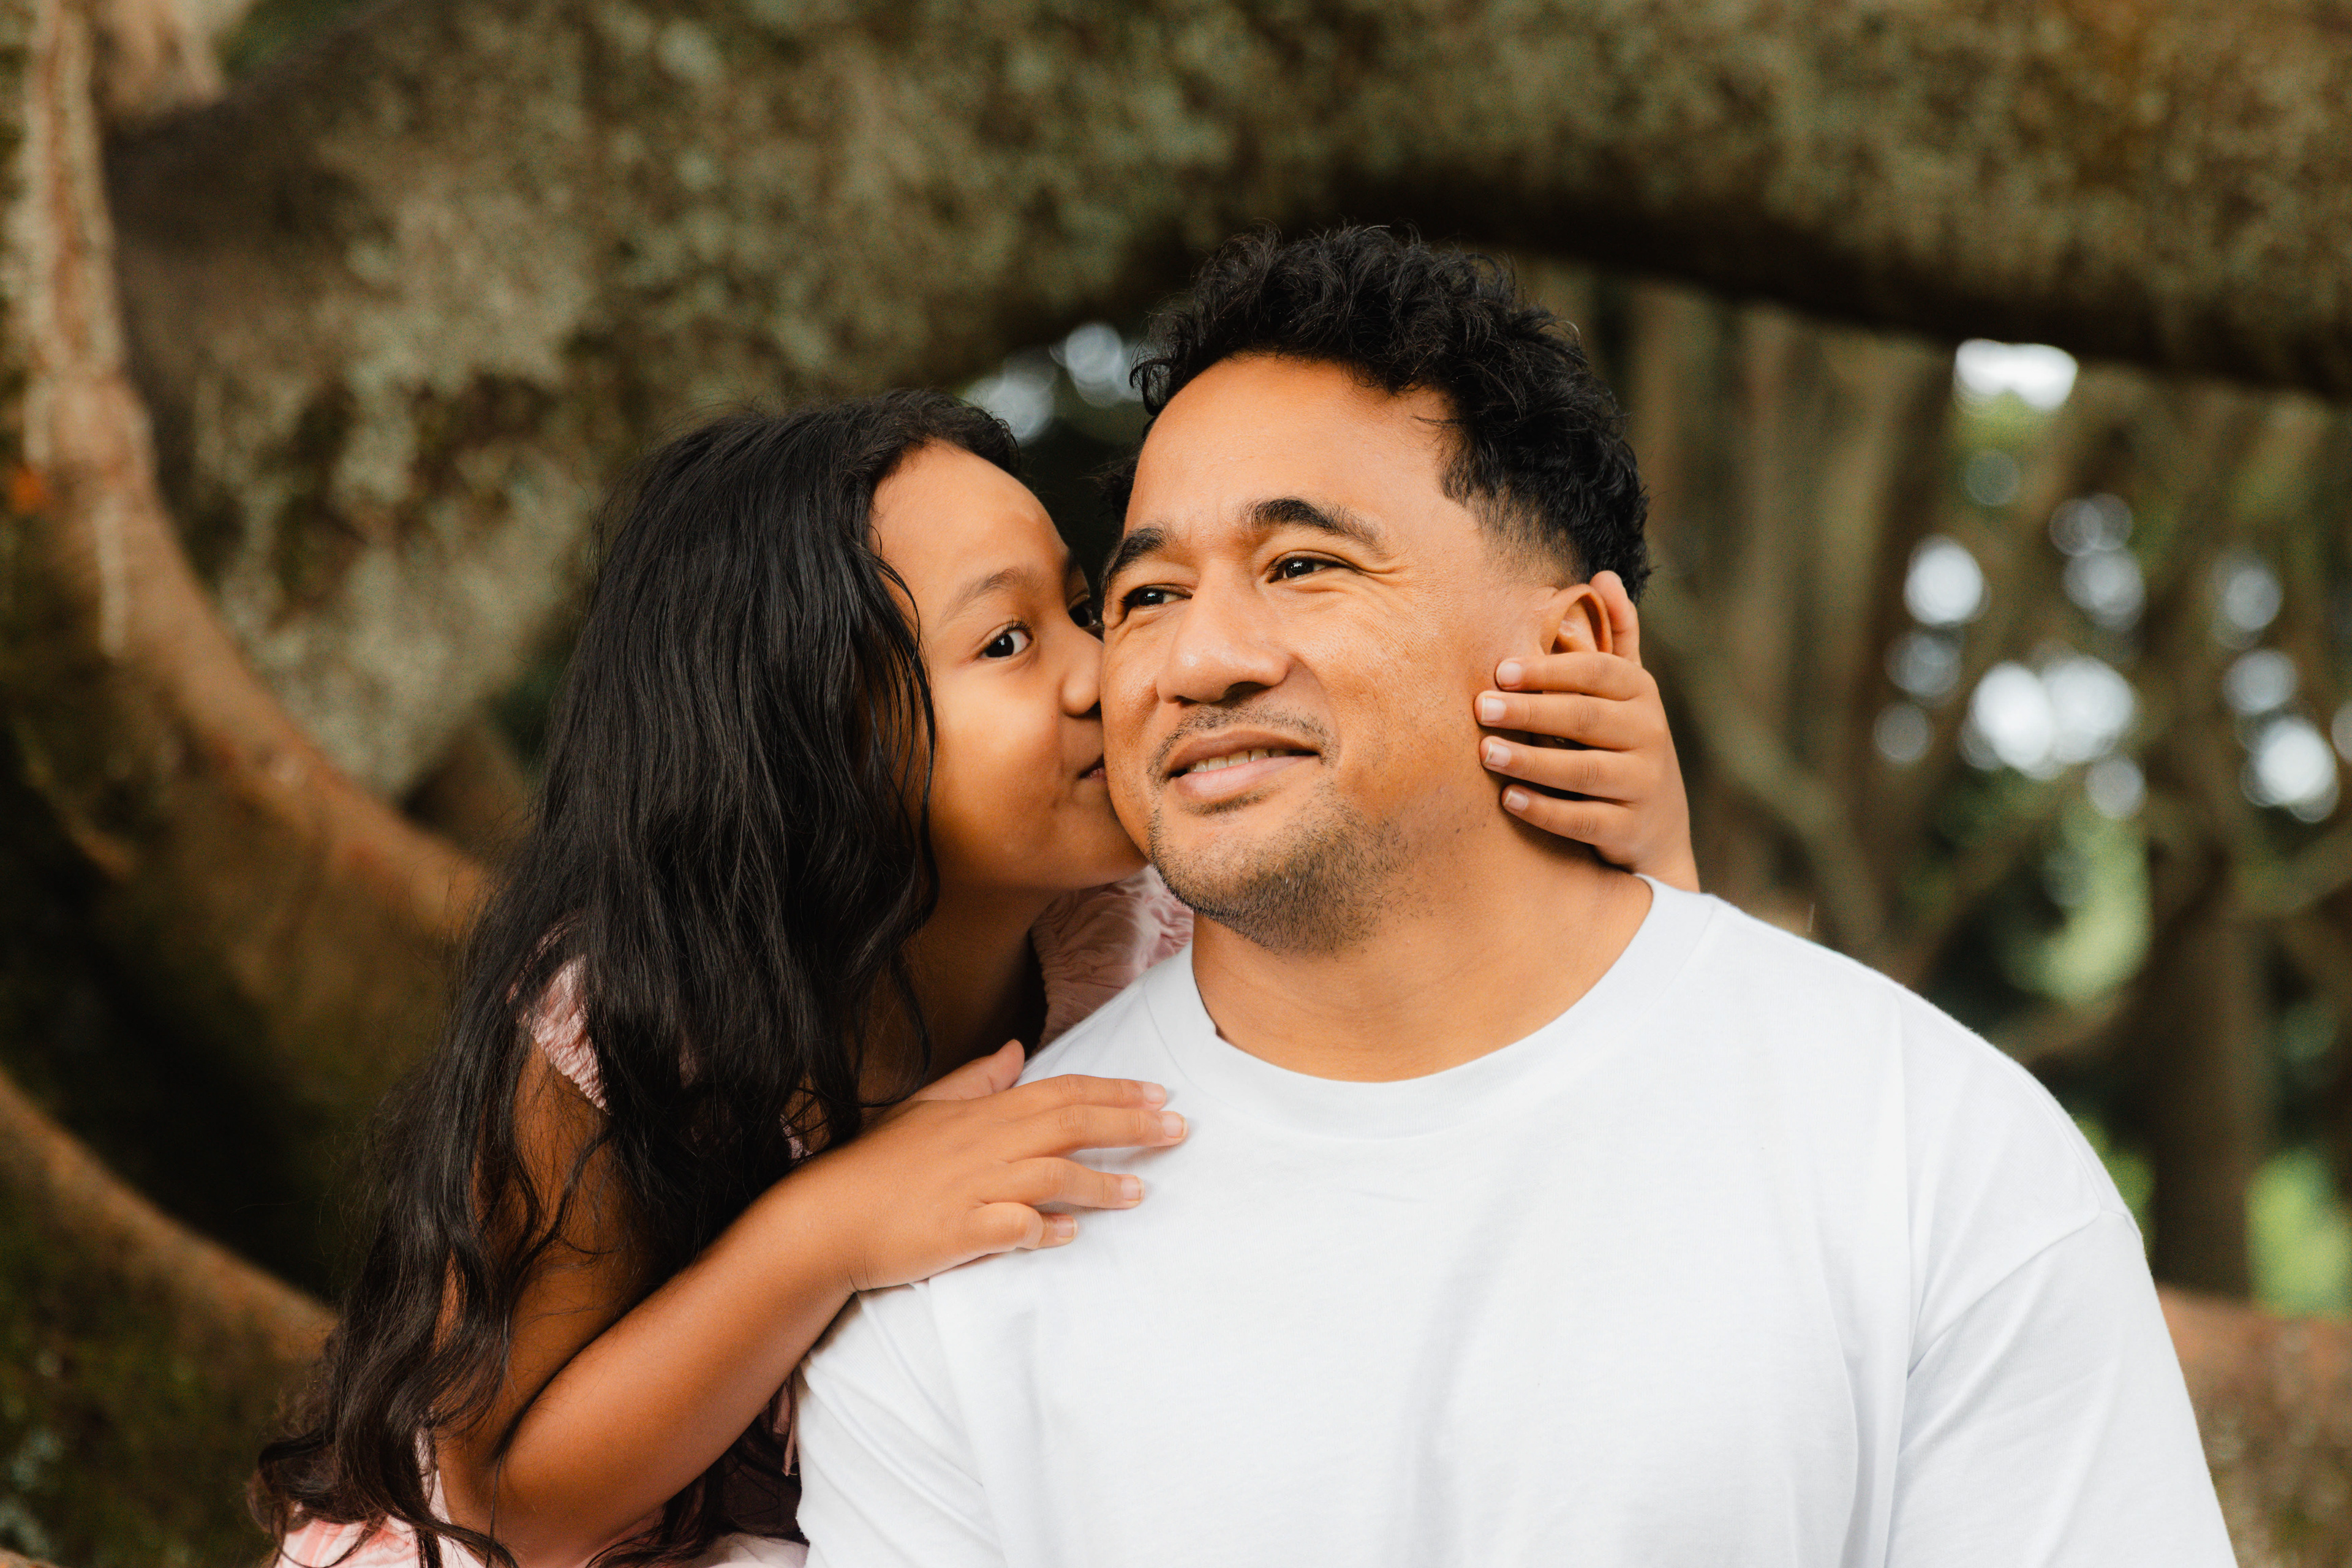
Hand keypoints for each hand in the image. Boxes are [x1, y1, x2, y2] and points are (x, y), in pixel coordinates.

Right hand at [793, 1042, 1187, 1292]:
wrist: (825, 1219)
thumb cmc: (877, 1166)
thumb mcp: (926, 1109)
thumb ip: (976, 1081)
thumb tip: (1016, 1050)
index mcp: (981, 1115)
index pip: (1060, 1093)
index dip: (1113, 1092)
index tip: (1158, 1094)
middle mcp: (984, 1146)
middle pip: (1069, 1125)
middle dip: (1128, 1125)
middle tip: (1178, 1130)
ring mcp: (972, 1188)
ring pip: (1050, 1176)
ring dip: (1100, 1183)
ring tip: (1140, 1192)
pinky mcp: (958, 1231)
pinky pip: (1013, 1229)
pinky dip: (1045, 1230)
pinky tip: (1070, 1235)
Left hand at [1473, 570, 1700, 892]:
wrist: (1658, 829)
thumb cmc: (1624, 743)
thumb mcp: (1626, 690)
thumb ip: (1615, 637)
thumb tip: (1604, 574)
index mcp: (1641, 693)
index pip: (1599, 671)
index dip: (1551, 669)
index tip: (1501, 671)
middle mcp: (1649, 734)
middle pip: (1586, 717)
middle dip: (1531, 711)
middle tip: (1481, 707)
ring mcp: (1643, 784)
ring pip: (1584, 770)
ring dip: (1532, 761)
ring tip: (1486, 753)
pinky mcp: (1630, 829)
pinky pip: (1585, 820)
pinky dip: (1546, 810)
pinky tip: (1509, 799)